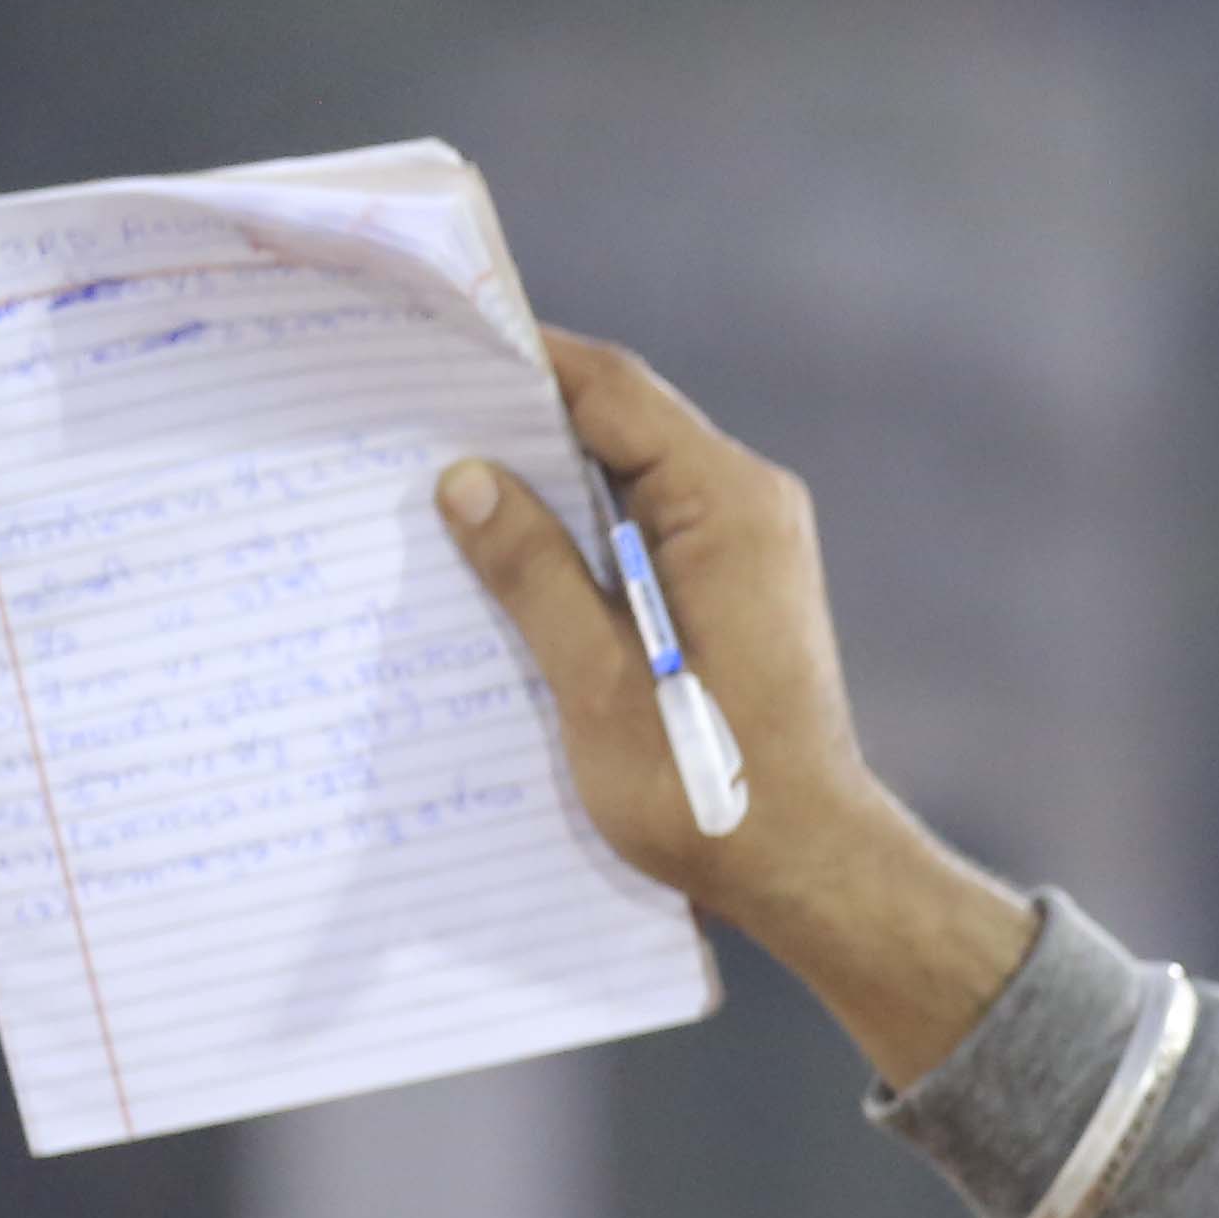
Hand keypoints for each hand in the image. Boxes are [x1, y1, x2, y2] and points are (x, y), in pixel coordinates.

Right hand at [434, 329, 1034, 1078]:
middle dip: (516, 424)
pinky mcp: (731, 595)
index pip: (610, 389)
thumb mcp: (597, 683)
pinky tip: (501, 564)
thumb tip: (464, 480)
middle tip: (408, 419)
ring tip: (434, 487)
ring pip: (623, 483)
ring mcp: (744, 552)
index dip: (520, 362)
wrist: (810, 869)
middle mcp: (748, 509)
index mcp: (728, 505)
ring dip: (540, 488)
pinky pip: (639, 537)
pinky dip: (573, 540)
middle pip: (616, 426)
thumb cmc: (711, 788)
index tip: (432, 349)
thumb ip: (531, 573)